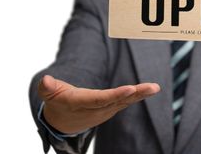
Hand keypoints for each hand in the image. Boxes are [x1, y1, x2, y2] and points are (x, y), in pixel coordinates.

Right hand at [38, 75, 159, 133]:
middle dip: (135, 94)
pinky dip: (138, 95)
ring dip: (141, 94)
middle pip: (117, 100)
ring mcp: (104, 110)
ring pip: (124, 101)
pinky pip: (126, 101)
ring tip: (155, 87)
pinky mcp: (110, 108)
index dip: (115, 95)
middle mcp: (95, 109)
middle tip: (152, 87)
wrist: (63, 120)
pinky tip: (150, 89)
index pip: (99, 99)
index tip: (130, 88)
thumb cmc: (57, 101)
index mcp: (80, 104)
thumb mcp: (48, 94)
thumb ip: (48, 88)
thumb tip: (45, 80)